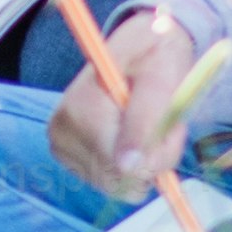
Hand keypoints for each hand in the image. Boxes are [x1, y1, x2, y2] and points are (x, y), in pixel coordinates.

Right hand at [51, 5, 206, 198]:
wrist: (139, 46)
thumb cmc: (154, 58)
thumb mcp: (161, 78)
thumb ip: (145, 120)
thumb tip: (127, 167)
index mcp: (82, 108)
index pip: (125, 169)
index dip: (159, 156)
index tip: (171, 126)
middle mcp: (62, 128)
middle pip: (119, 181)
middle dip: (152, 160)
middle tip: (162, 125)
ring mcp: (60, 142)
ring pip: (115, 184)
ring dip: (143, 163)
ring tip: (147, 126)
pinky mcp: (64, 153)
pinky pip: (107, 181)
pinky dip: (126, 166)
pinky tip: (128, 136)